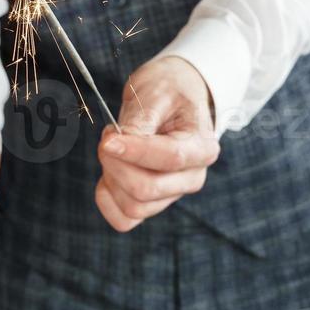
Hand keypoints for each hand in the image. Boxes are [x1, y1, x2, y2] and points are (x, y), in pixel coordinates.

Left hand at [95, 56, 218, 232]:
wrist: (174, 95)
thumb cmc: (167, 90)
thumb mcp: (155, 93)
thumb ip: (140, 120)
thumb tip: (118, 143)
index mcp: (201, 147)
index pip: (169, 158)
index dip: (133, 151)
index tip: (107, 138)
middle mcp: (192, 177)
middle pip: (146, 189)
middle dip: (115, 163)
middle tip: (109, 136)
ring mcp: (173, 193)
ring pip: (134, 206)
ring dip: (111, 178)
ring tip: (114, 150)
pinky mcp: (153, 201)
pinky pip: (125, 219)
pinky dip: (108, 200)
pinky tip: (107, 175)